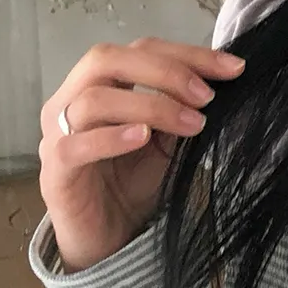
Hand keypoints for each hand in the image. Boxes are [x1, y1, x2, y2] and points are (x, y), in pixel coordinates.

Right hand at [39, 37, 244, 272]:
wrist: (107, 238)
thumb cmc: (131, 183)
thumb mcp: (167, 141)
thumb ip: (182, 110)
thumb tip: (222, 84)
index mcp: (99, 84)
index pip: (139, 49)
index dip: (186, 54)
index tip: (233, 68)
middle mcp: (70, 100)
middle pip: (107, 59)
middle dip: (165, 71)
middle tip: (207, 96)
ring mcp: (56, 133)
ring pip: (94, 99)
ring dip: (150, 105)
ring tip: (192, 124)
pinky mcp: (54, 171)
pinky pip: (75, 145)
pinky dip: (112, 137)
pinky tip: (143, 138)